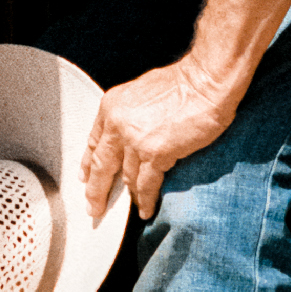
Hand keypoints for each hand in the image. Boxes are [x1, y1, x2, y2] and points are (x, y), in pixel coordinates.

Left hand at [81, 59, 235, 219]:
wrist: (205, 81)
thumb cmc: (182, 83)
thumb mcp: (141, 93)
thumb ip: (129, 116)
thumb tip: (129, 136)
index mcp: (111, 107)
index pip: (94, 142)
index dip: (88, 164)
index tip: (85, 178)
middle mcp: (118, 125)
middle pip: (102, 166)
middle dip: (96, 191)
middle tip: (94, 208)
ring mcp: (135, 141)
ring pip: (126, 179)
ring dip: (130, 196)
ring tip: (132, 208)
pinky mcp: (156, 154)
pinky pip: (146, 185)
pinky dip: (146, 200)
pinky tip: (146, 209)